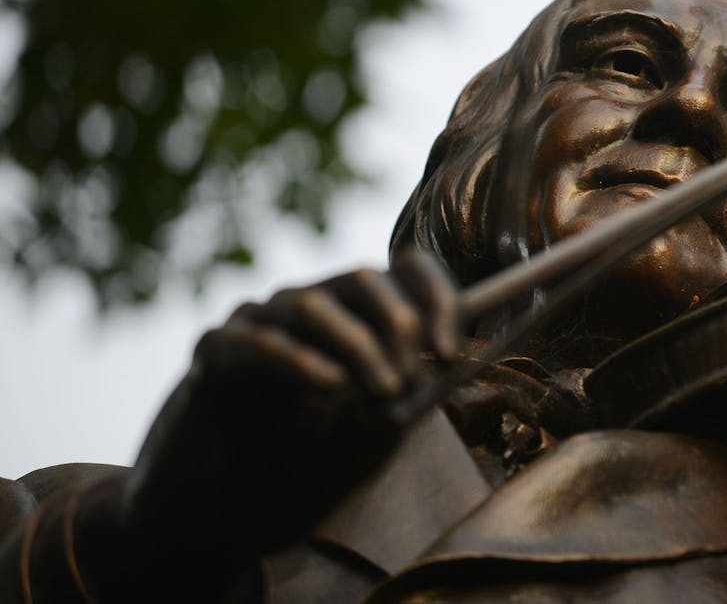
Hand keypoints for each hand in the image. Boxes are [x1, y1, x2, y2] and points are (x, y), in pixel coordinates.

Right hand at [109, 251, 461, 587]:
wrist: (207, 520)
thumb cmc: (292, 474)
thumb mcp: (367, 439)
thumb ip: (404, 402)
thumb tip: (448, 367)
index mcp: (349, 321)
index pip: (402, 273)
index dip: (436, 299)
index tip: (452, 350)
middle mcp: (303, 310)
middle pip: (362, 278)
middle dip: (400, 321)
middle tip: (413, 377)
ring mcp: (254, 325)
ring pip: (312, 302)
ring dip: (358, 343)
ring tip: (383, 390)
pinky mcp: (212, 356)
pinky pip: (254, 340)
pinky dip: (297, 359)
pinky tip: (330, 385)